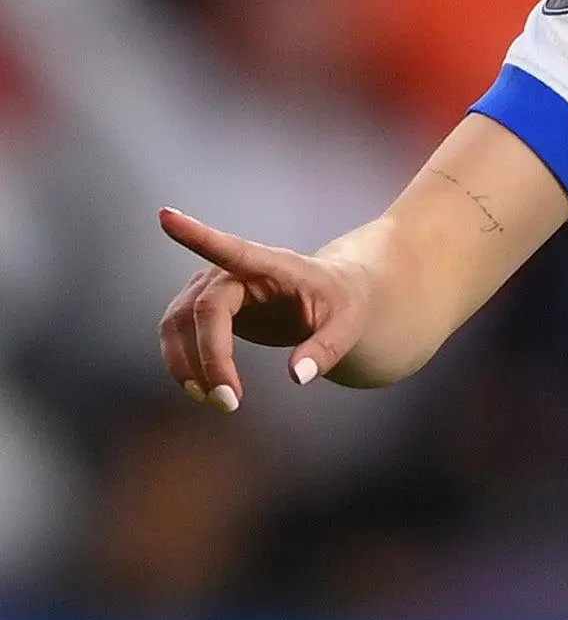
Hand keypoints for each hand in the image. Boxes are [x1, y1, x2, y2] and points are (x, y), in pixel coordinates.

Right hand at [156, 208, 369, 411]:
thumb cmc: (343, 305)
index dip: (197, 236)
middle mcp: (235, 271)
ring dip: (188, 365)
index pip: (233, 249)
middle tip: (229, 402)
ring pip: (178, 323)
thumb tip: (297, 377)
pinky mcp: (205, 307)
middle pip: (203, 309)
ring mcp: (214, 287)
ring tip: (219, 402)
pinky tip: (204, 390)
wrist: (334, 298)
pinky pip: (177, 333)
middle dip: (208, 357)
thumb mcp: (348, 326)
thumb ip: (326, 350)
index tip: (166, 217)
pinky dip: (184, 363)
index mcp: (274, 265)